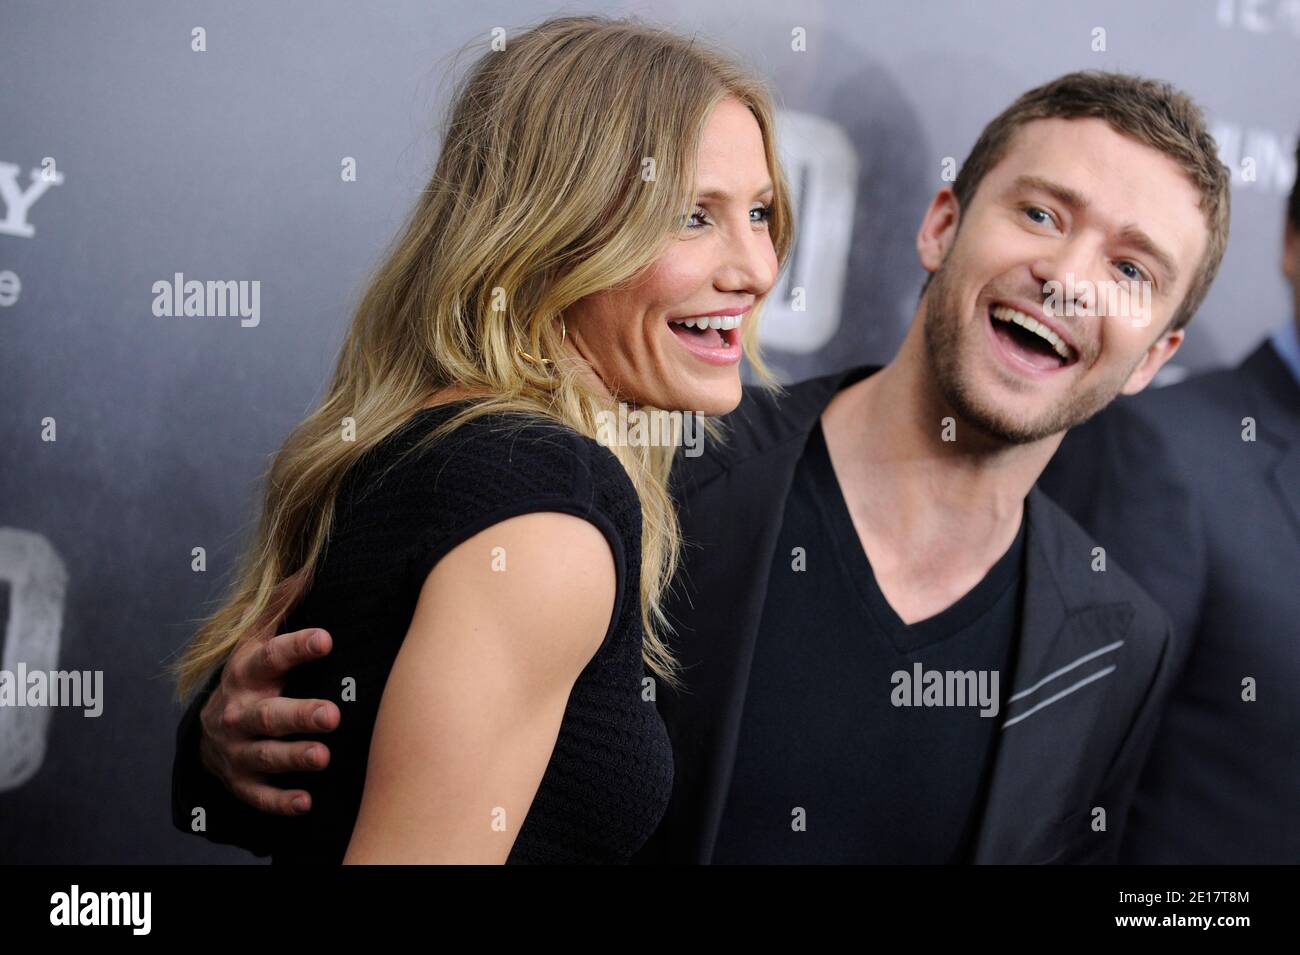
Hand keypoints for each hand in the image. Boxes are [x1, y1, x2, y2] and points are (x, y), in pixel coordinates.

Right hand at [198, 627, 339, 815]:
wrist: (208, 734)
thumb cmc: (249, 678)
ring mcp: (237, 750)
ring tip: (324, 757)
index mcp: (246, 672)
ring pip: (265, 755)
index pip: (270, 656)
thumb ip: (279, 609)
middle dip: (299, 714)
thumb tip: (307, 567)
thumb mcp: (256, 642)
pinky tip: (306, 802)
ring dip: (294, 758)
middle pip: (269, 714)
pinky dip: (280, 801)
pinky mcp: (240, 783)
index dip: (297, 647)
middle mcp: (238, 712)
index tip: (327, 638)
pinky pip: (258, 796)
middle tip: (333, 714)